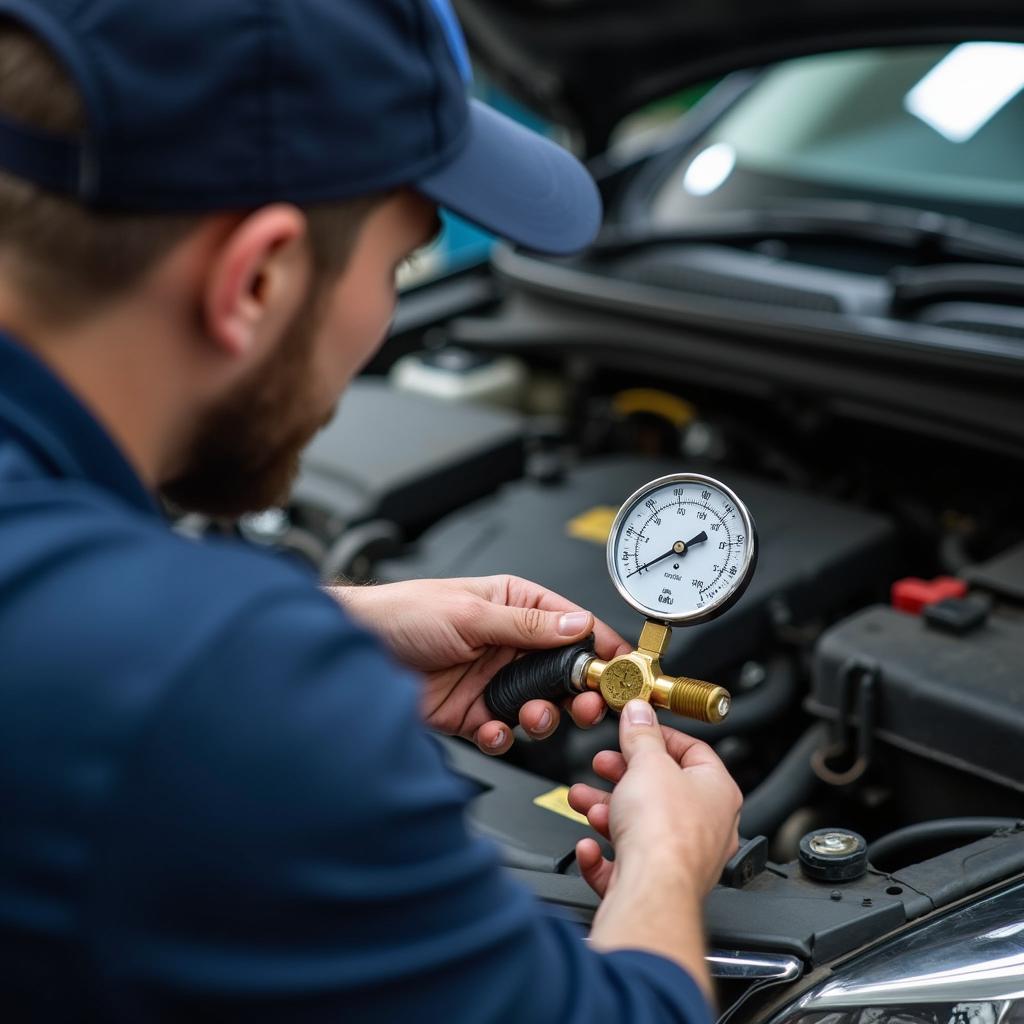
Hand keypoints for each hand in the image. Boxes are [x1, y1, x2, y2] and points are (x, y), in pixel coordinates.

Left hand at [329, 576, 629, 755]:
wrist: (356, 653)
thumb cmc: (403, 614)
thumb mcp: (470, 613)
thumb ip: (525, 625)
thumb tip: (576, 626)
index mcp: (514, 605)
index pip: (570, 624)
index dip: (599, 646)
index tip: (621, 668)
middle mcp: (508, 643)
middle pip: (562, 672)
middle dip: (578, 691)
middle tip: (586, 704)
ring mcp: (492, 680)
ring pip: (539, 705)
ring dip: (542, 715)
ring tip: (532, 715)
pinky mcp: (472, 713)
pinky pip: (504, 731)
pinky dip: (504, 736)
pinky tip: (492, 729)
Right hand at [569, 701, 740, 899]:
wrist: (652, 891)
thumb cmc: (664, 831)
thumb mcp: (648, 762)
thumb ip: (640, 734)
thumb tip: (639, 711)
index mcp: (718, 792)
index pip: (692, 752)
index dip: (659, 736)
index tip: (635, 729)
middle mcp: (707, 827)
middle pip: (659, 790)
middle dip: (622, 776)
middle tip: (603, 764)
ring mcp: (683, 860)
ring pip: (638, 827)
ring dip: (605, 811)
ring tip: (582, 799)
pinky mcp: (656, 886)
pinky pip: (625, 865)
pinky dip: (602, 855)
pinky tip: (589, 847)